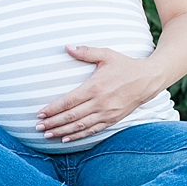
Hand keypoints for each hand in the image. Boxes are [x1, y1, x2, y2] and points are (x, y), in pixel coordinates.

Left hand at [36, 46, 164, 143]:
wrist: (148, 79)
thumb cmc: (125, 65)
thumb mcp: (106, 54)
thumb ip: (86, 51)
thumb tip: (66, 47)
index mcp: (95, 87)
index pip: (69, 101)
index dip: (53, 109)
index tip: (40, 114)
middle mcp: (100, 103)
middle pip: (71, 116)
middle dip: (53, 122)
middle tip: (38, 127)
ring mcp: (106, 113)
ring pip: (80, 126)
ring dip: (62, 131)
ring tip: (48, 134)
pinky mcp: (112, 120)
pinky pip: (92, 130)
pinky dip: (78, 135)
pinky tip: (66, 138)